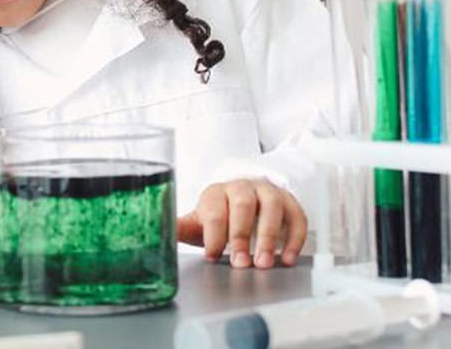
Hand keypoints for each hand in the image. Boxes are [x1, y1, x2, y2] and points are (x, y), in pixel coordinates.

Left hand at [176, 178, 306, 268]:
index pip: (215, 209)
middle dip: (241, 235)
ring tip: (264, 263)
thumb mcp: (199, 222)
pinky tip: (288, 258)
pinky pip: (297, 216)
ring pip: (272, 207)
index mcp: (216, 192)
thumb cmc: (220, 216)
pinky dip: (295, 238)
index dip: (214, 234)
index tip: (212, 256)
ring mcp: (268, 192)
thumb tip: (154, 235)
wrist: (247, 200)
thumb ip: (181, 228)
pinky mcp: (290, 202)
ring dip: (269, 237)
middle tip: (241, 264)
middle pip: (243, 204)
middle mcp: (243, 187)